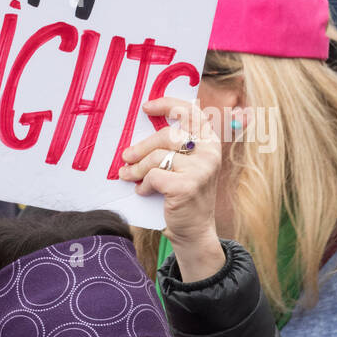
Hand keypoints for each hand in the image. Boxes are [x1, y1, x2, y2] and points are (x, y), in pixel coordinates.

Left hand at [118, 96, 224, 282]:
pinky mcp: (188, 186)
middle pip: (167, 136)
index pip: (192, 112)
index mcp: (210, 142)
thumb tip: (142, 123)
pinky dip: (144, 184)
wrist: (194, 232)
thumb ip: (176, 146)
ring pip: (157, 157)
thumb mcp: (187, 165)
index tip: (146, 107)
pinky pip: (154, 176)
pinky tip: (144, 192)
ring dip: (137, 167)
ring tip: (128, 175)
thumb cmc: (185, 194)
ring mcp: (201, 169)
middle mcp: (210, 153)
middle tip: (125, 156)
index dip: (168, 104)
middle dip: (141, 147)